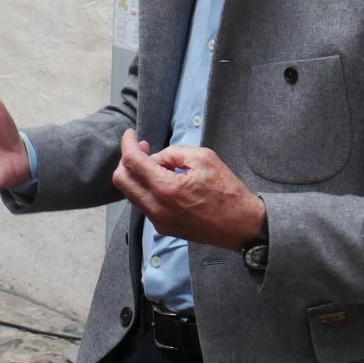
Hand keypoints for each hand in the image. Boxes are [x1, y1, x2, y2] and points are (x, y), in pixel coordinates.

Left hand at [112, 130, 264, 249]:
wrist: (241, 226)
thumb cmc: (227, 191)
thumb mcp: (204, 158)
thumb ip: (173, 153)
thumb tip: (156, 158)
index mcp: (166, 188)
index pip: (132, 162)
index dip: (127, 143)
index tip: (131, 134)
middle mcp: (156, 208)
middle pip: (121, 180)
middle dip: (127, 160)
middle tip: (143, 148)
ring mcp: (158, 221)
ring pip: (131, 193)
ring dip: (137, 175)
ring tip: (159, 164)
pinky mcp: (163, 228)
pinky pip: (144, 204)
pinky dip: (147, 188)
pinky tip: (164, 181)